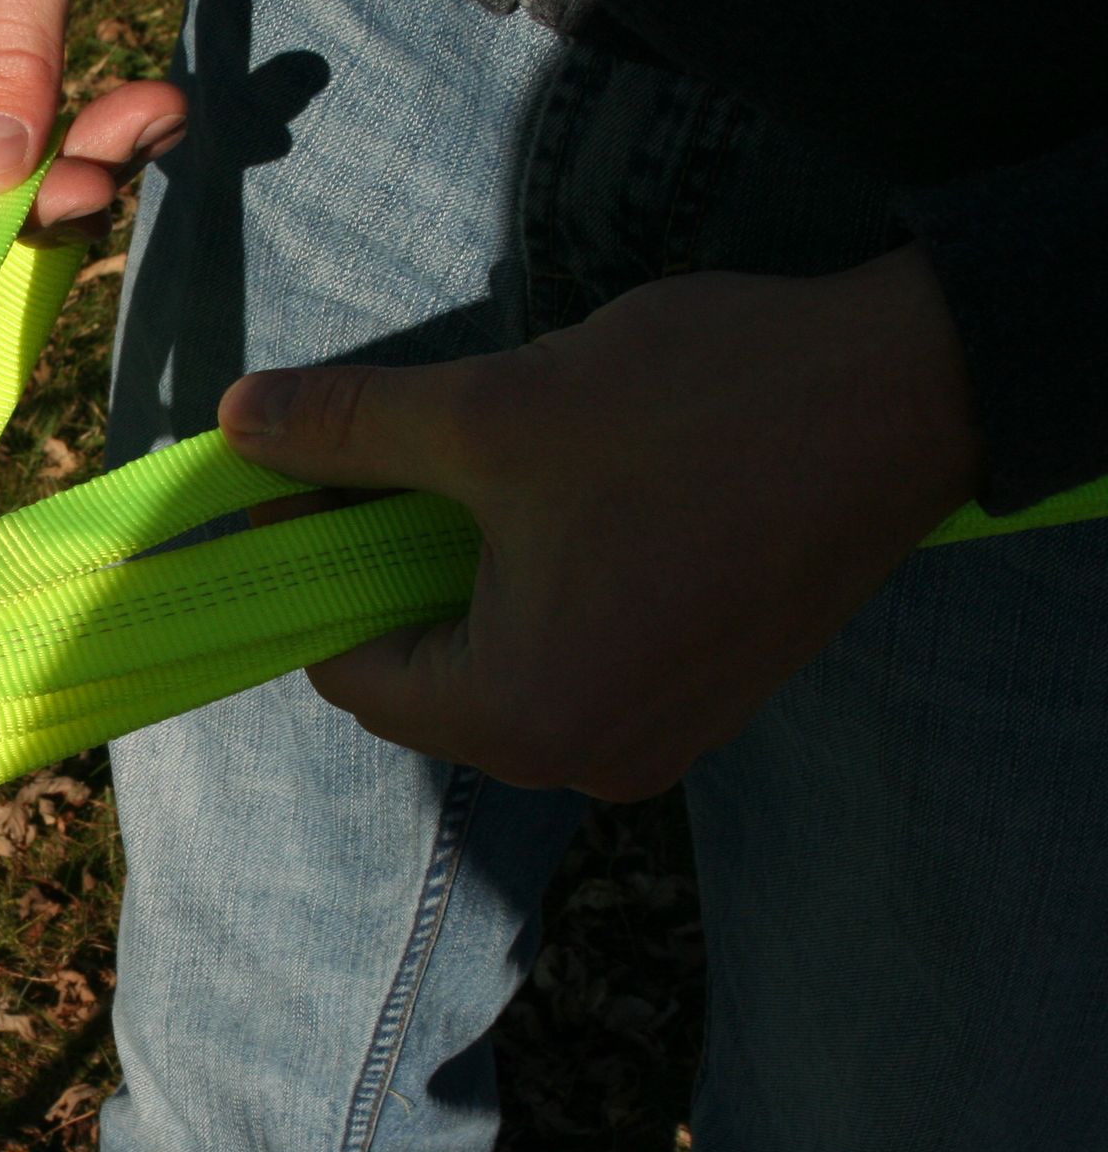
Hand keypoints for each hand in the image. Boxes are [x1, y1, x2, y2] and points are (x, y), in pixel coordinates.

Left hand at [219, 245, 983, 800]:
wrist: (913, 392)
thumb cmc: (700, 410)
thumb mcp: (494, 412)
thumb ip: (351, 428)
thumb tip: (237, 420)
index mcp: (524, 715)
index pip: (350, 672)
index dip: (310, 573)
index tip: (301, 487)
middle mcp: (586, 759)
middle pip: (421, 680)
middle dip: (387, 576)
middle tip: (392, 466)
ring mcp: (658, 736)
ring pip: (499, 667)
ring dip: (464, 580)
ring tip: (486, 475)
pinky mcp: (706, 695)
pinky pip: (576, 660)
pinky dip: (539, 594)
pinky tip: (561, 504)